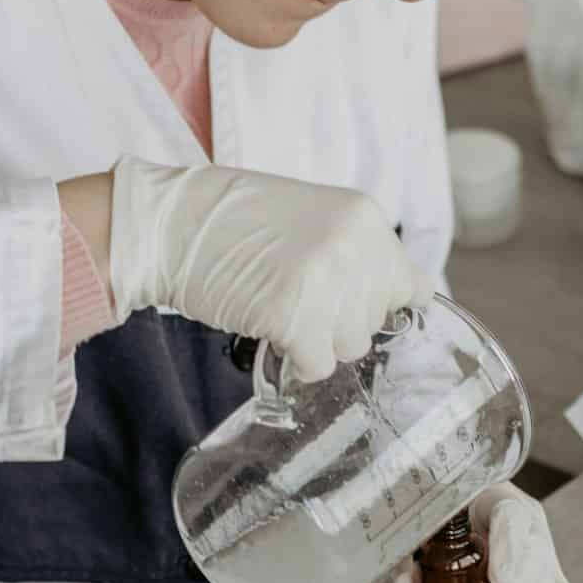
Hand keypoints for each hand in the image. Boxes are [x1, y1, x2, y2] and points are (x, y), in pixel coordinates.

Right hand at [105, 159, 423, 383]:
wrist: (172, 224)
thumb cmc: (236, 224)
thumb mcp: (315, 218)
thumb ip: (358, 253)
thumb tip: (405, 299)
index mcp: (364, 218)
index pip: (410, 286)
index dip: (378, 305)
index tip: (351, 305)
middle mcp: (355, 246)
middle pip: (374, 322)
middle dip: (339, 321)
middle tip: (296, 297)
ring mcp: (326, 281)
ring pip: (351, 347)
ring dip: (317, 341)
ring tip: (281, 308)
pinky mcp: (295, 316)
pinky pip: (318, 365)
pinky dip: (295, 360)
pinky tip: (271, 331)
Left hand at [386, 485, 573, 582]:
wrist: (448, 546)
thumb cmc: (434, 538)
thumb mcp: (415, 546)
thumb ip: (407, 565)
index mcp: (493, 500)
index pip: (512, 516)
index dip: (510, 547)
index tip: (497, 579)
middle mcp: (525, 524)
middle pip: (535, 554)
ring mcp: (540, 553)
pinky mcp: (548, 581)